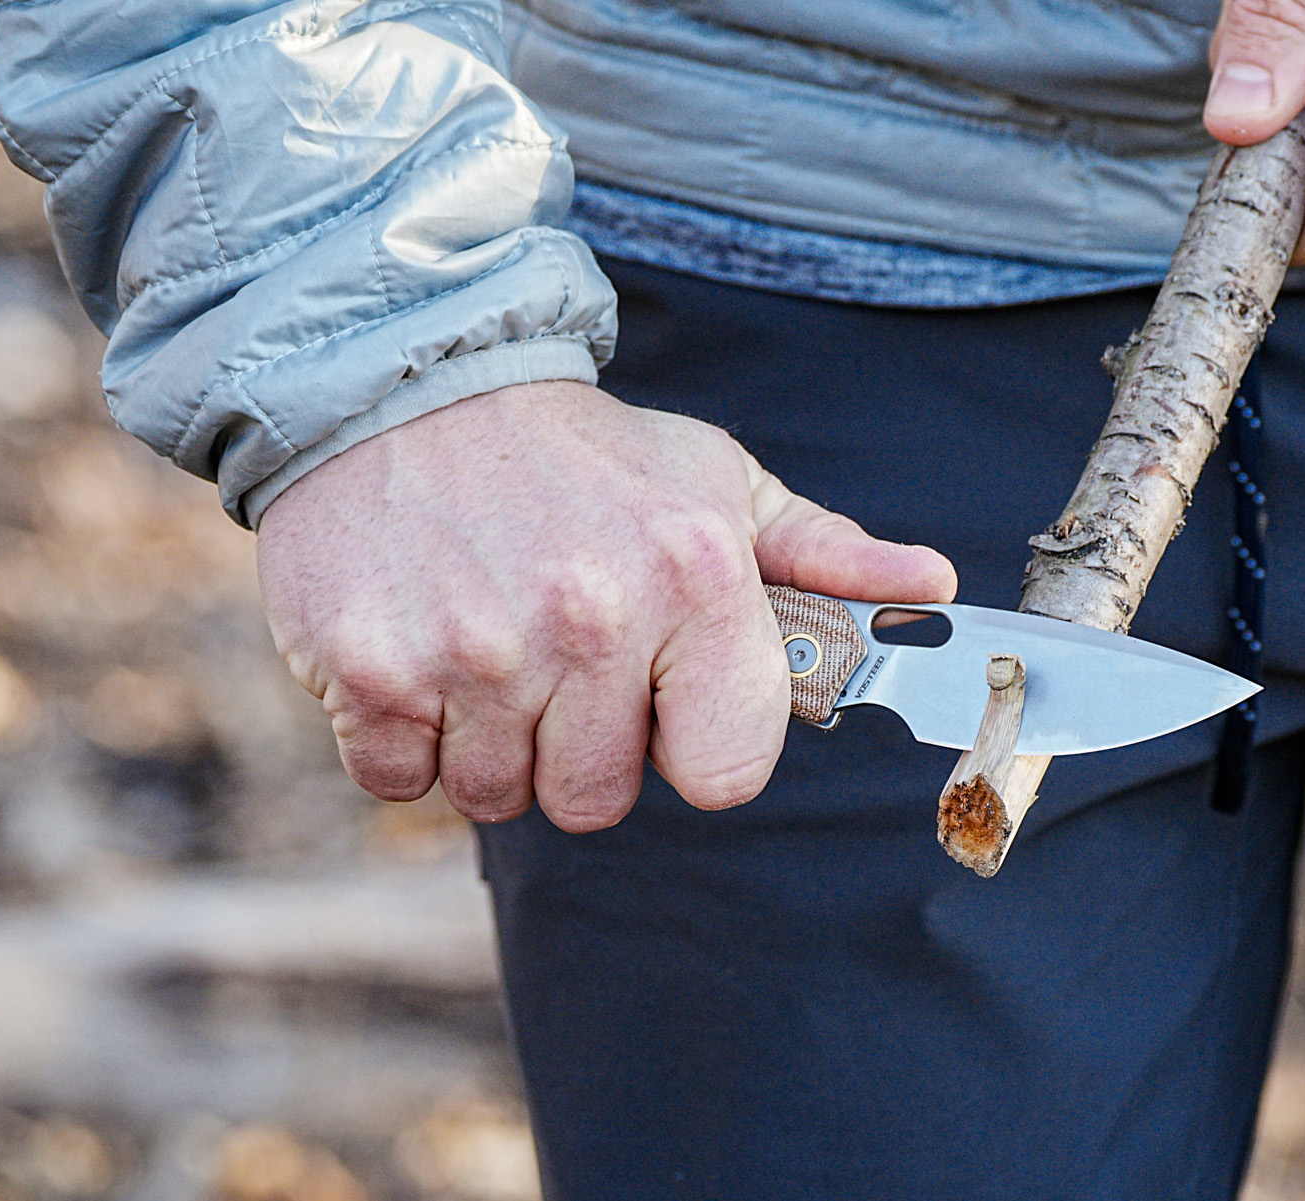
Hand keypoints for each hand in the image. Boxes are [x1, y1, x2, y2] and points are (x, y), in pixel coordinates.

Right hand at [256, 381, 956, 830]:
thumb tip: (933, 587)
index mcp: (696, 579)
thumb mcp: (716, 484)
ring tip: (490, 640)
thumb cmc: (582, 456)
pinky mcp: (372, 669)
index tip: (661, 698)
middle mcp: (591, 620)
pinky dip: (404, 739)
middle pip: (599, 800)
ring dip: (492, 742)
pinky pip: (400, 781)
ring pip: (499, 796)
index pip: (728, 773)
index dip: (694, 746)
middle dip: (581, 745)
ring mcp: (475, 650)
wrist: (407, 382)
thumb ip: (824, 556)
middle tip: (557, 653)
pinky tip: (422, 650)